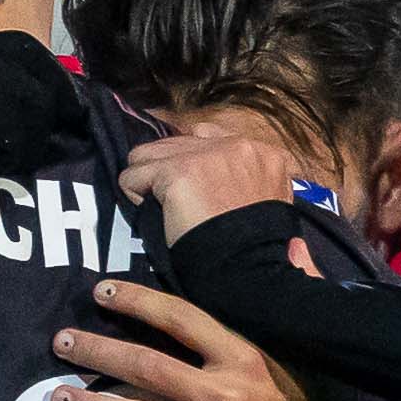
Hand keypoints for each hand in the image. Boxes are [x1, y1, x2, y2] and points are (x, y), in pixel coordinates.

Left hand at [48, 287, 333, 400]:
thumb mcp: (304, 353)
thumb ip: (299, 296)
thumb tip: (296, 246)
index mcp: (243, 357)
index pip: (180, 319)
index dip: (136, 301)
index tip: (100, 292)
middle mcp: (221, 394)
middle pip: (145, 365)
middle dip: (95, 352)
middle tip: (60, 343)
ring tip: (56, 399)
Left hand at [118, 124, 305, 243]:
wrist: (249, 265)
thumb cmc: (254, 247)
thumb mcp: (267, 204)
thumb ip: (245, 180)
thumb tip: (211, 178)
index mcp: (263, 154)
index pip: (206, 135)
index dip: (189, 161)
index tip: (189, 187)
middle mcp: (236, 145)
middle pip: (174, 142)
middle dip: (166, 170)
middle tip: (171, 203)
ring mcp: (206, 155)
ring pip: (147, 154)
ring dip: (147, 181)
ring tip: (160, 208)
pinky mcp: (178, 172)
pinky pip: (132, 175)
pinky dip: (133, 195)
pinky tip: (152, 215)